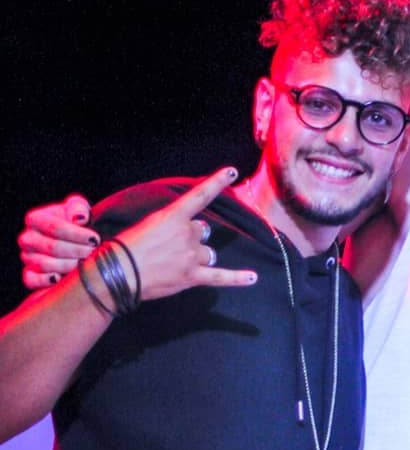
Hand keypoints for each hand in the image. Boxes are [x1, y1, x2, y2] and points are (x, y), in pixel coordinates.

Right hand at [19, 194, 96, 288]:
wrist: (76, 241)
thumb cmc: (77, 222)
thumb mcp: (79, 209)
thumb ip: (78, 208)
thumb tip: (79, 218)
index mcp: (36, 219)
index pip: (54, 227)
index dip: (76, 234)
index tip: (95, 239)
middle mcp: (28, 238)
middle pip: (52, 247)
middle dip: (78, 251)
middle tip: (94, 253)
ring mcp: (27, 257)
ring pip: (44, 264)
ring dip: (69, 266)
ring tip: (85, 264)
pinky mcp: (29, 275)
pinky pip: (30, 280)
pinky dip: (45, 281)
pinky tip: (61, 278)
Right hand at [108, 167, 256, 300]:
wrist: (116, 274)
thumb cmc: (123, 248)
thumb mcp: (145, 225)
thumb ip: (168, 225)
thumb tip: (180, 233)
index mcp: (172, 216)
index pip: (200, 195)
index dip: (217, 182)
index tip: (231, 171)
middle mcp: (187, 233)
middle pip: (201, 230)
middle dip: (190, 237)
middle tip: (168, 247)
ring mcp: (192, 255)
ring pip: (208, 252)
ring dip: (197, 256)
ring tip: (174, 264)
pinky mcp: (193, 276)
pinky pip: (221, 277)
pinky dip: (237, 278)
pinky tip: (252, 278)